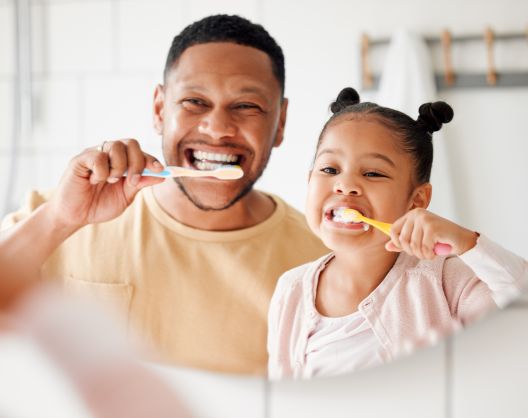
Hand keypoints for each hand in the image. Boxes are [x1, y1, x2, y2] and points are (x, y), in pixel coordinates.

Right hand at [46, 139, 164, 228]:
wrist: (76, 216)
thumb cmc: (99, 205)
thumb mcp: (126, 197)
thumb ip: (141, 184)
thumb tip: (162, 175)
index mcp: (123, 162)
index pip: (141, 153)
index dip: (152, 160)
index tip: (160, 170)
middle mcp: (109, 154)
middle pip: (131, 143)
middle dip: (137, 162)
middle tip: (132, 181)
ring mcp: (95, 154)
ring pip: (116, 146)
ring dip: (119, 167)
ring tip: (110, 181)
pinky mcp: (80, 159)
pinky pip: (98, 156)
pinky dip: (101, 171)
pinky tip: (94, 181)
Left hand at [385, 208, 477, 258]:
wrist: (462, 239)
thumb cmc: (440, 239)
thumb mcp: (418, 240)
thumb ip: (403, 243)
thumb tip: (387, 247)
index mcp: (412, 214)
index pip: (393, 229)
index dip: (397, 243)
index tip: (407, 248)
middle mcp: (417, 214)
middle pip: (402, 240)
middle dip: (412, 251)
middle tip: (423, 252)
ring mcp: (425, 219)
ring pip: (413, 245)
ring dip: (422, 254)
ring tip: (430, 252)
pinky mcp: (432, 227)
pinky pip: (424, 248)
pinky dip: (429, 254)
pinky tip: (435, 252)